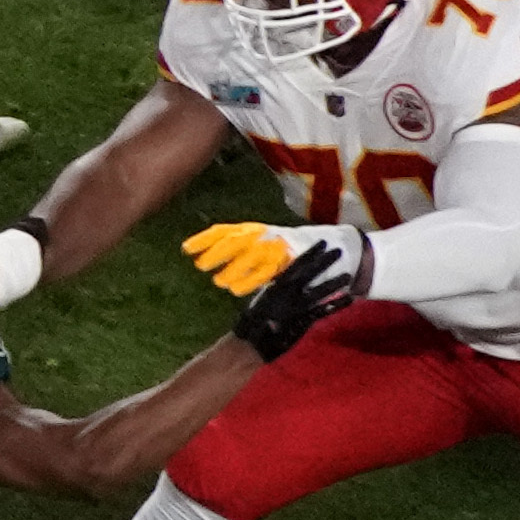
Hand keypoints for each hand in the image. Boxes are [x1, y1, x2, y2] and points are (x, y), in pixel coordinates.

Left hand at [181, 218, 340, 299]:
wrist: (333, 248)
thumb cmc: (293, 250)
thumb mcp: (265, 248)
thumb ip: (244, 253)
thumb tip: (214, 259)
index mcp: (256, 229)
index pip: (225, 230)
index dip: (205, 238)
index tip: (186, 248)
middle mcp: (264, 234)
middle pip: (234, 240)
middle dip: (215, 252)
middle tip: (198, 265)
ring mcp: (277, 245)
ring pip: (249, 254)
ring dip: (231, 268)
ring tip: (218, 282)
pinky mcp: (289, 259)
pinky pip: (266, 270)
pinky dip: (250, 280)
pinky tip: (236, 290)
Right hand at [230, 239, 366, 356]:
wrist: (253, 343)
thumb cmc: (254, 320)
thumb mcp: (263, 298)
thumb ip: (277, 288)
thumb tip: (286, 277)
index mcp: (277, 285)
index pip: (296, 266)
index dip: (311, 254)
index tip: (322, 244)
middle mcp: (289, 294)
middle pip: (310, 274)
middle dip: (325, 262)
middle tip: (339, 251)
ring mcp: (297, 308)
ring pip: (320, 292)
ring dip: (335, 283)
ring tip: (349, 275)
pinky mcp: (304, 321)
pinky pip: (324, 311)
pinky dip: (337, 304)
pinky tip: (350, 299)